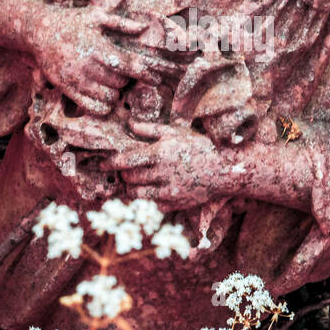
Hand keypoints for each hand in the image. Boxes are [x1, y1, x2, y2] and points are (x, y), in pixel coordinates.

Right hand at [30, 7, 169, 115]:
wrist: (38, 31)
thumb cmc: (71, 21)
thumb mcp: (95, 15)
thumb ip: (120, 23)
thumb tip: (144, 27)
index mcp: (97, 46)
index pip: (128, 64)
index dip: (145, 73)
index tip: (156, 78)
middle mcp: (87, 65)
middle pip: (120, 82)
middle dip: (126, 80)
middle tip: (124, 74)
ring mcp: (76, 79)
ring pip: (108, 97)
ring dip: (115, 93)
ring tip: (112, 83)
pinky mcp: (67, 88)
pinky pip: (91, 106)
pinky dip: (102, 106)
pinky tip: (104, 96)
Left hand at [105, 121, 232, 209]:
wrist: (225, 169)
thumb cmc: (200, 146)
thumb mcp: (176, 132)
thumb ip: (151, 129)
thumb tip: (130, 124)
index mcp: (160, 153)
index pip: (127, 161)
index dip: (112, 163)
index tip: (104, 163)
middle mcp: (162, 173)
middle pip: (130, 177)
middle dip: (123, 174)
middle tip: (122, 171)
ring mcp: (168, 190)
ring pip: (137, 194)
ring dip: (131, 189)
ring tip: (132, 183)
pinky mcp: (175, 203)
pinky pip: (152, 205)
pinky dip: (145, 200)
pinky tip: (147, 193)